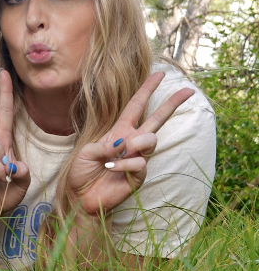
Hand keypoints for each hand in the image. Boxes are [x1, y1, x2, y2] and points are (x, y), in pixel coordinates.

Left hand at [63, 71, 193, 217]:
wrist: (81, 196)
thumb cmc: (81, 171)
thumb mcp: (87, 151)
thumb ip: (106, 144)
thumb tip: (126, 143)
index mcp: (118, 130)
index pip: (136, 106)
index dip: (146, 89)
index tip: (159, 74)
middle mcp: (131, 141)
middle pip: (156, 119)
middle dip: (171, 103)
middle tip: (188, 90)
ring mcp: (137, 158)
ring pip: (151, 140)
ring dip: (136, 143)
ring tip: (120, 151)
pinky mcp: (139, 175)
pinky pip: (141, 162)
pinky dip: (125, 163)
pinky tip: (113, 168)